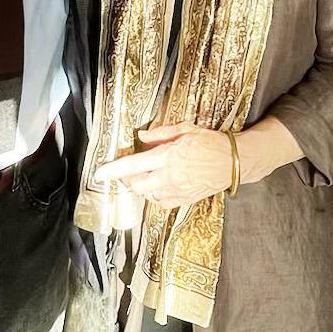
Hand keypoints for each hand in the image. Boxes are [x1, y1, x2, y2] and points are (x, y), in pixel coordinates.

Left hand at [91, 122, 236, 210]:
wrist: (233, 162)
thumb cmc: (211, 142)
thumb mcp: (186, 129)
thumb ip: (161, 134)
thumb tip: (142, 137)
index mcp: (167, 157)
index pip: (133, 165)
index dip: (113, 170)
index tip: (99, 173)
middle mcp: (169, 176)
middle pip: (135, 185)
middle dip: (128, 178)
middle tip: (131, 168)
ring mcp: (176, 191)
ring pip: (147, 195)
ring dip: (142, 186)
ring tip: (150, 174)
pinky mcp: (184, 200)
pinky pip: (161, 202)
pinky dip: (155, 195)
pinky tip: (160, 185)